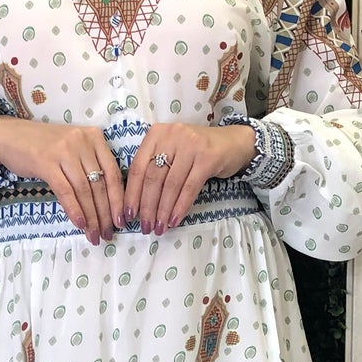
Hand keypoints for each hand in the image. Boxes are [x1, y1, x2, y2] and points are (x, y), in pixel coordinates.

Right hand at [0, 117, 123, 242]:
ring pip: (84, 190)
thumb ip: (89, 167)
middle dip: (105, 214)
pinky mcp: (46, 162)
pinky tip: (79, 224)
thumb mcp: (73, 149)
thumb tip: (106, 203)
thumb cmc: (43, 146)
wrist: (9, 136)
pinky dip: (74, 210)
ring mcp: (64, 150)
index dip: (118, 200)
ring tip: (94, 235)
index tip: (121, 221)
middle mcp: (82, 141)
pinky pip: (66, 191)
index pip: (113, 173)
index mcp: (95, 137)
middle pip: (100, 184)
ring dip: (91, 217)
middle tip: (107, 234)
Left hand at [124, 122, 255, 234]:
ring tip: (160, 228)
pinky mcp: (207, 157)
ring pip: (171, 185)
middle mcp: (172, 135)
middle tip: (145, 227)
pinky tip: (174, 220)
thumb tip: (137, 203)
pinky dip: (180, 206)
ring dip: (163, 210)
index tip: (128, 215)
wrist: (233, 143)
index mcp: (156, 134)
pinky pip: (189, 188)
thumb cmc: (196, 151)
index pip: (138, 167)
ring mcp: (190, 145)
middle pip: (153, 177)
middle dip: (147, 206)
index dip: (132, 194)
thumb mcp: (171, 152)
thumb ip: (154, 168)